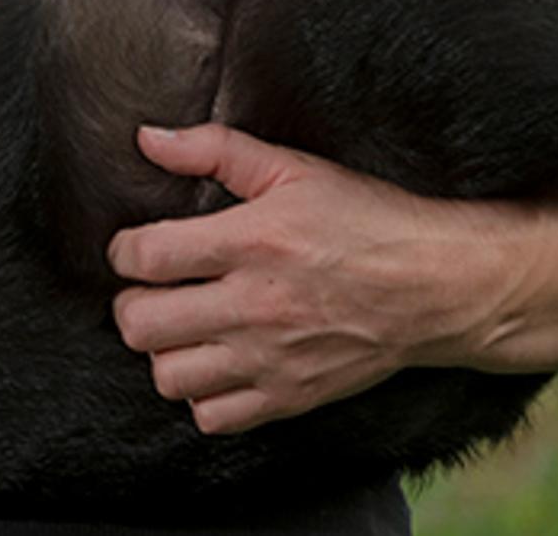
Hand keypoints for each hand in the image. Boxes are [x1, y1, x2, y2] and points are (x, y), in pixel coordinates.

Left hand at [108, 123, 520, 434]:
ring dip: (165, 351)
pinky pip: (212, 417)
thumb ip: (215, 149)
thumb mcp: (294, 168)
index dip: (124, 251)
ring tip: (185, 327)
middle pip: (142, 325)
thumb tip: (149, 139)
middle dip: (133, 304)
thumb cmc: (367, 220)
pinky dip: (203, 394)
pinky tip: (218, 362)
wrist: (433, 285)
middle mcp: (254, 306)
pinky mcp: (288, 397)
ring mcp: (270, 359)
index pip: (146, 256)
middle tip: (153, 290)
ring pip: (168, 376)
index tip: (136, 247)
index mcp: (252, 241)